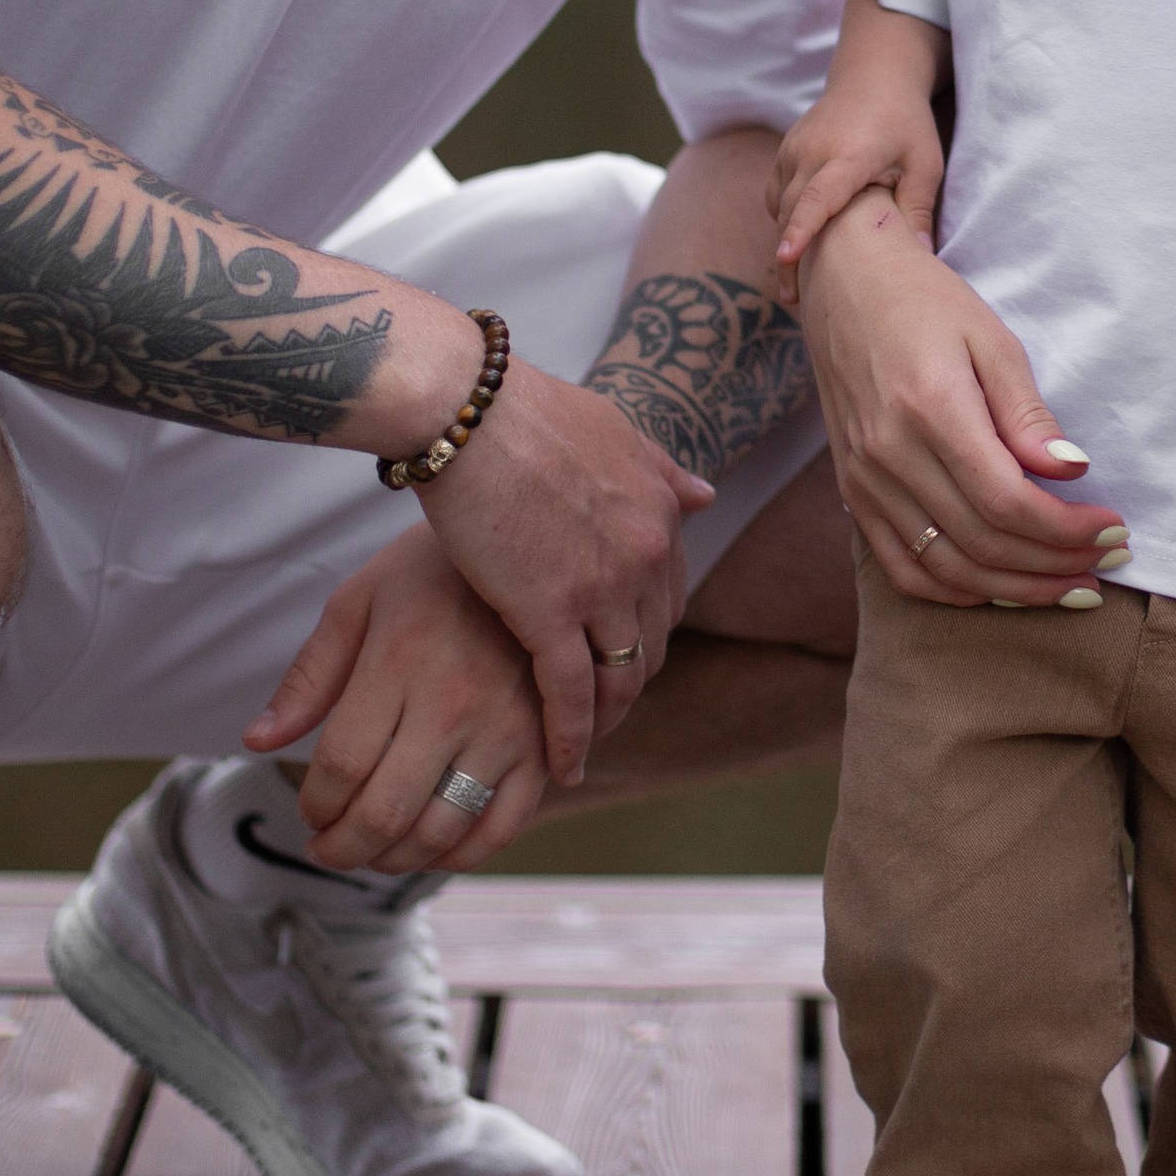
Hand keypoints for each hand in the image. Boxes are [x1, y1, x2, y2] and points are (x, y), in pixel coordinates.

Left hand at [242, 523, 551, 875]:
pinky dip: (465, 854)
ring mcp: (507, 724)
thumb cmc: (435, 570)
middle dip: (341, 847)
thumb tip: (257, 742)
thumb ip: (310, 675)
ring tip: (375, 851)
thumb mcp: (360, 600)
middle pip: (384, 811)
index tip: (308, 811)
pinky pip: (506, 823)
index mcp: (400, 661)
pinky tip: (437, 849)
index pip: (341, 767)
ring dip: (395, 859)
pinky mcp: (545, 739)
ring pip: (441, 829)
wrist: (533, 541)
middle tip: (326, 849)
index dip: (314, 805)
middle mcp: (455, 700)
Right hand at [413, 357, 708, 784]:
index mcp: (661, 509)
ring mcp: (603, 585)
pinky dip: (570, 736)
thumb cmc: (525, 410)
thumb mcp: (611, 430)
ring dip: (606, 718)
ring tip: (585, 747)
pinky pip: (571, 693)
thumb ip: (659, 470)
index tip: (625, 654)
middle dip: (631, 680)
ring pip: (620, 676)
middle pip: (652, 641)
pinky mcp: (551, 612)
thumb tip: (705, 495)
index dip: (647, 629)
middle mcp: (646, 551)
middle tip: (606, 711)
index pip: (669, 593)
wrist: (471, 408)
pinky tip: (563, 767)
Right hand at [769, 84, 946, 305]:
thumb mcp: (924, 163)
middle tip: (795, 301)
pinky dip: (784, 219)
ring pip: (779, 206)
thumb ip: (918, 209)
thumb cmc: (906, 122)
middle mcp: (812, 150)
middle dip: (788, 257)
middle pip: (790, 211)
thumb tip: (921, 257)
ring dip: (785, 240)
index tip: (785, 260)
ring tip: (794, 285)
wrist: (874, 77)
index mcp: (849, 154)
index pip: (819, 196)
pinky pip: (776, 194)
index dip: (802, 229)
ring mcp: (792, 149)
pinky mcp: (784, 152)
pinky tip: (799, 244)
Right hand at [800, 187, 1124, 605]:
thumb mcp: (991, 338)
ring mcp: (864, 479)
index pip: (1008, 502)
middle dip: (1056, 564)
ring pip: (947, 567)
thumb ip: (1027, 413)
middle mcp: (890, 453)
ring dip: (1016, 589)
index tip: (1114, 528)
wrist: (844, 283)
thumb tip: (1072, 471)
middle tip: (1107, 560)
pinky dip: (955, 590)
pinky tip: (1001, 587)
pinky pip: (902, 568)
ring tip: (1070, 584)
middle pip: (983, 543)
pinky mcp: (852, 491)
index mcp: (931, 409)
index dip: (1067, 529)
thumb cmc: (926, 302)